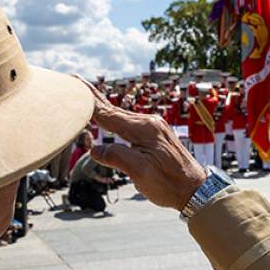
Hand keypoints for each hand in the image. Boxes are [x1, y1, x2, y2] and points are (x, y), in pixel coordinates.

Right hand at [82, 78, 206, 209]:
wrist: (196, 190)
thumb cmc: (170, 183)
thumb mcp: (140, 172)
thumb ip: (116, 157)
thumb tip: (94, 149)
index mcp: (145, 129)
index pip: (110, 115)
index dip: (89, 104)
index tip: (73, 89)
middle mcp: (150, 123)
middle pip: (114, 110)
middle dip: (94, 97)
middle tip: (75, 80)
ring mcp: (154, 128)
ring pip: (122, 115)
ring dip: (104, 106)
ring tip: (87, 95)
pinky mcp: (156, 135)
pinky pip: (130, 122)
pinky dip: (115, 117)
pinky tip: (110, 115)